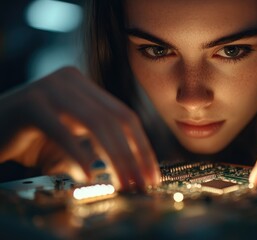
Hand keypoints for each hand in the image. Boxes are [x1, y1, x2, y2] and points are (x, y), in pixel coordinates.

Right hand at [0, 67, 159, 189]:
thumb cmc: (32, 137)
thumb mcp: (72, 135)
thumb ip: (99, 142)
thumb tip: (135, 167)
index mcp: (85, 86)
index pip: (125, 115)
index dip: (142, 146)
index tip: (151, 173)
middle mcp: (72, 81)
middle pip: (116, 120)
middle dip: (134, 155)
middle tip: (143, 183)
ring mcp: (51, 89)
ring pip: (97, 124)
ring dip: (116, 158)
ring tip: (125, 184)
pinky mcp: (31, 105)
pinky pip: (63, 133)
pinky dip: (79, 156)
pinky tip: (88, 176)